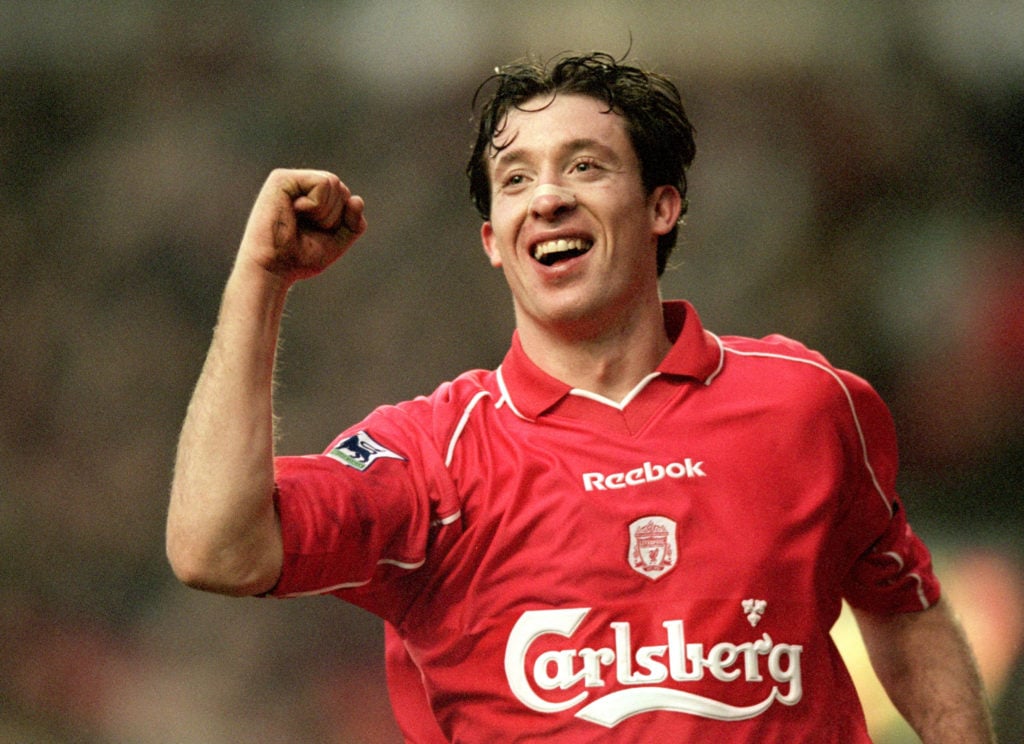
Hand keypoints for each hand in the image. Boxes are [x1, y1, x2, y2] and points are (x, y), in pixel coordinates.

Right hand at [238, 168, 366, 284]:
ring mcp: (291, 180)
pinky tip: (296, 211)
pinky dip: (317, 204)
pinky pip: (323, 182)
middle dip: (333, 216)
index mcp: (312, 198)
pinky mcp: (282, 179)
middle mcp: (301, 186)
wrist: (273, 269)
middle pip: (341, 188)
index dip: (341, 220)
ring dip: (324, 212)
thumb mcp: (337, 241)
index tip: (317, 233)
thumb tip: (356, 199)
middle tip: (307, 229)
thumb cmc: (300, 258)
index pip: (345, 197)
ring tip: (300, 221)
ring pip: (334, 183)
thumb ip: (354, 223)